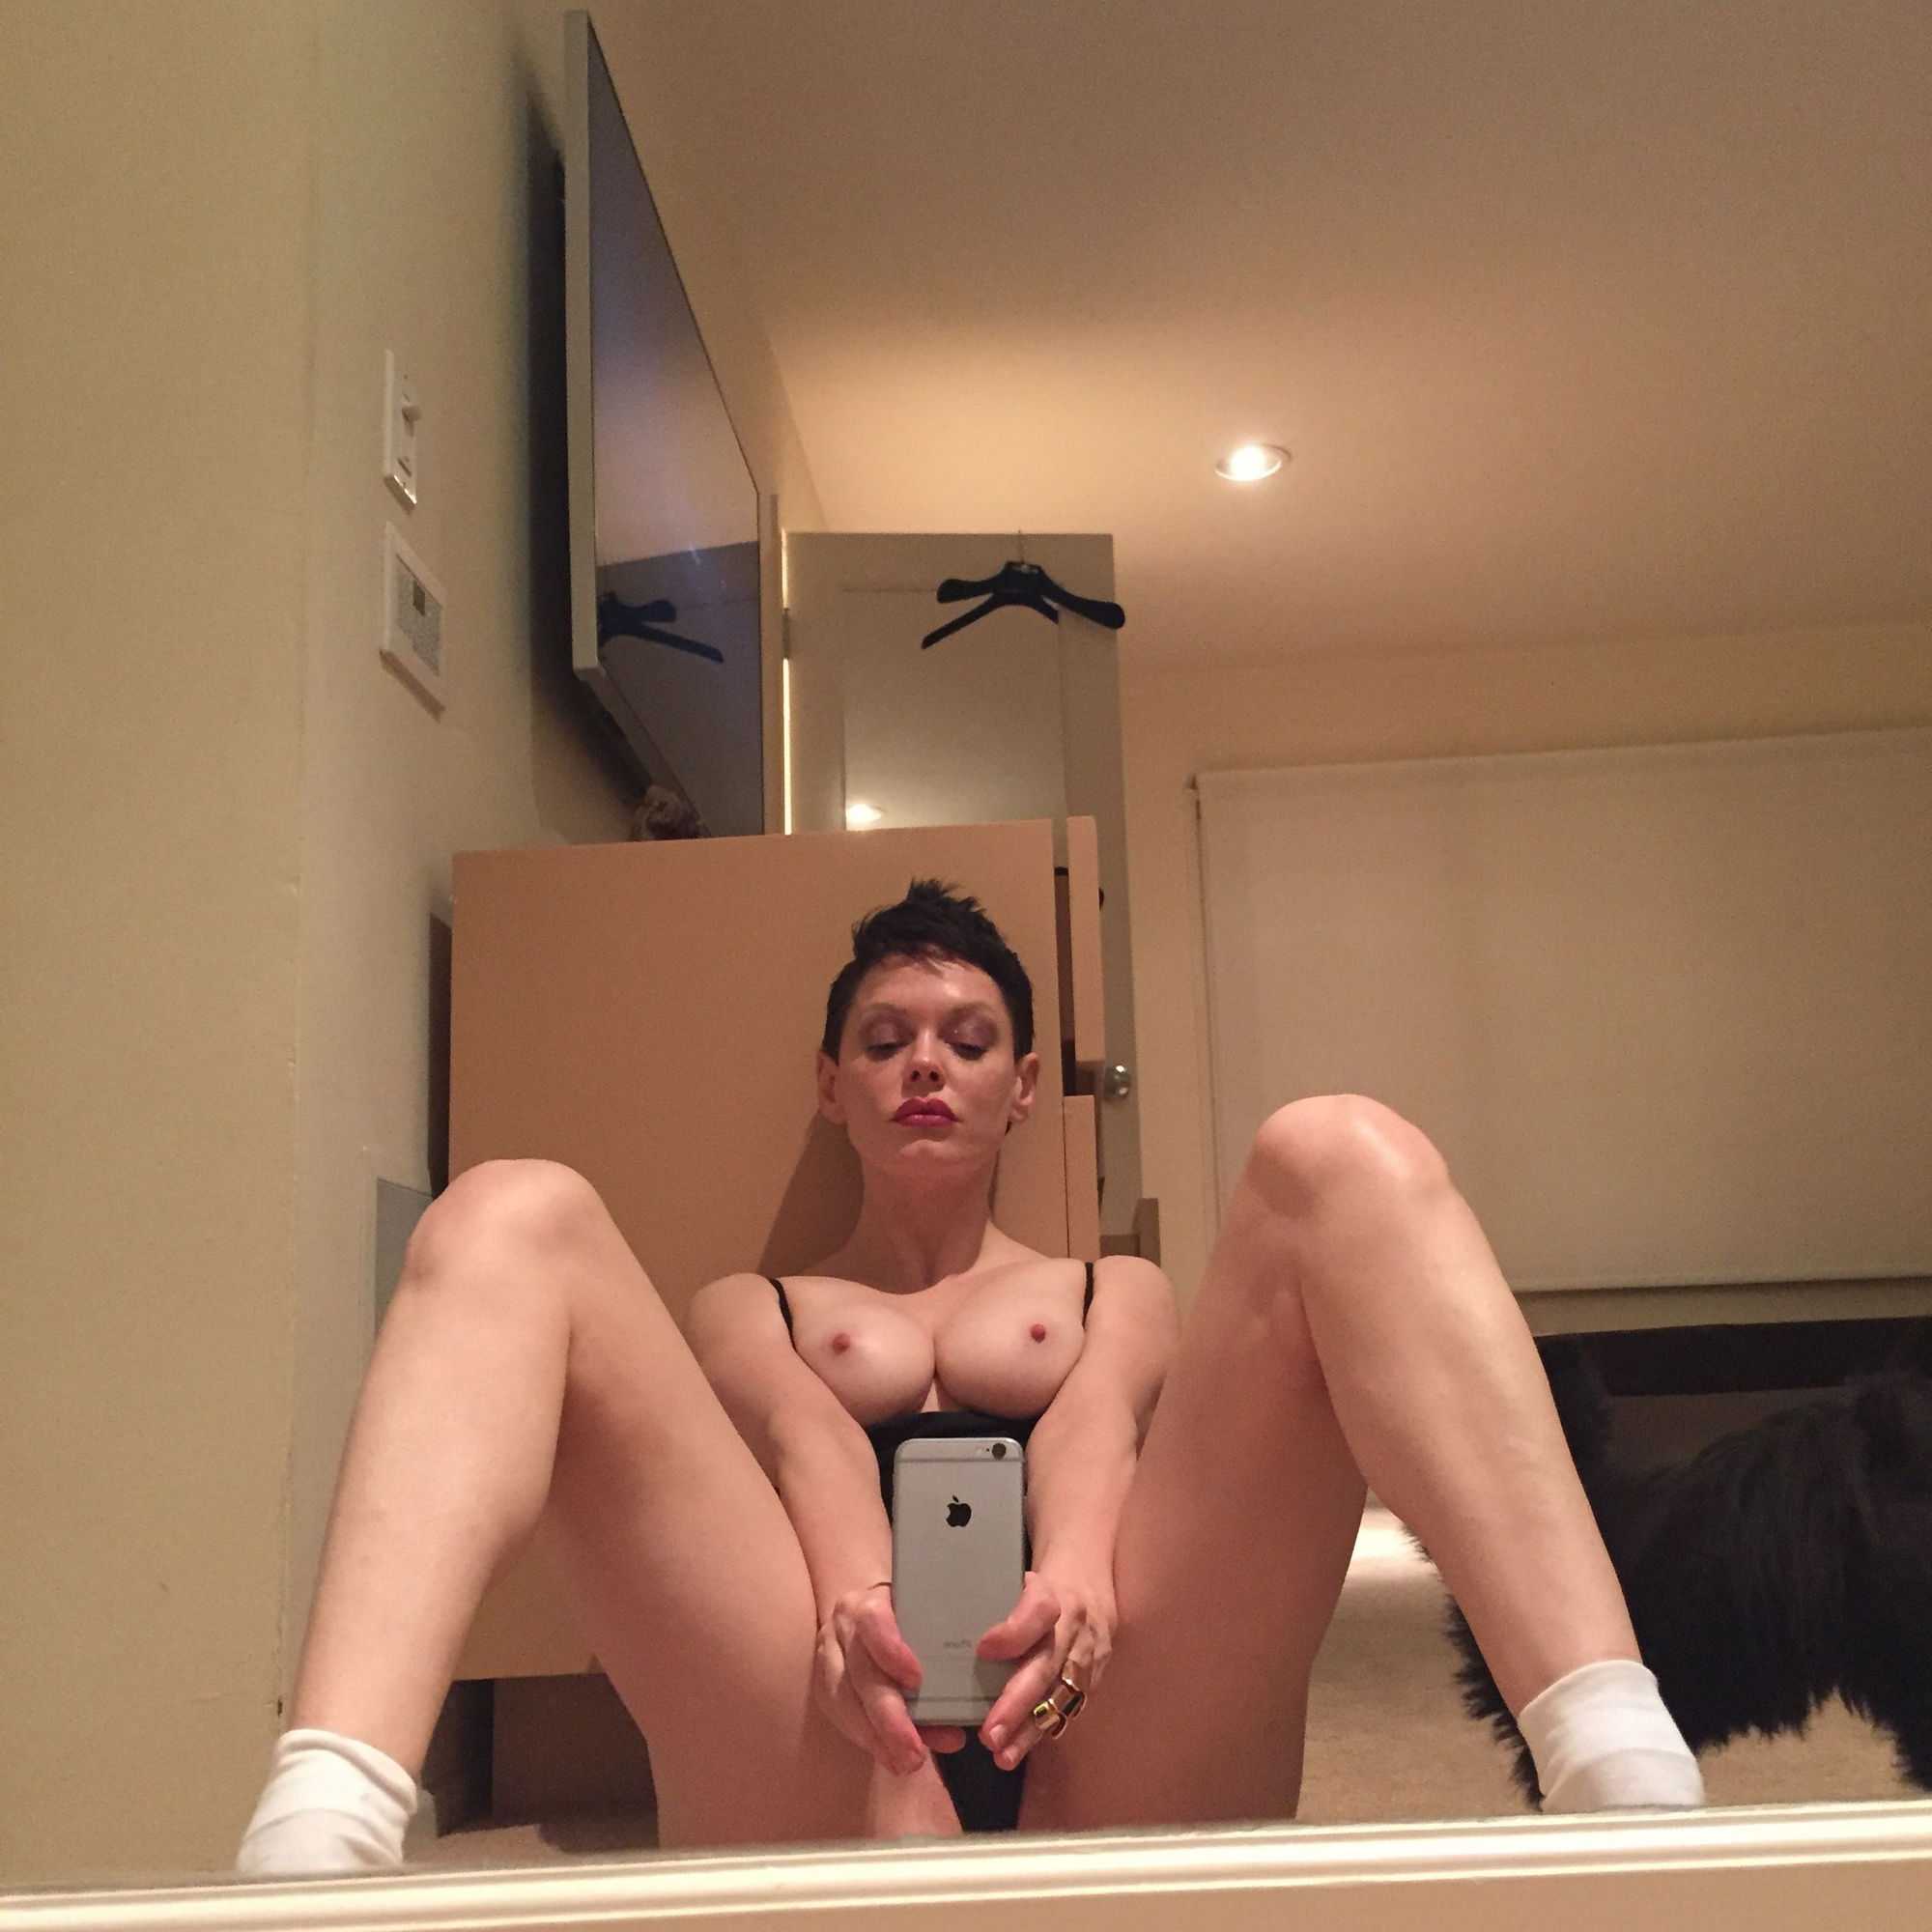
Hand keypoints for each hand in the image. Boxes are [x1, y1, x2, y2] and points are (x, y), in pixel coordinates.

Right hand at [814, 1583, 966, 1775]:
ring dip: (875, 1738)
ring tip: (903, 1764)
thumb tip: (958, 1726)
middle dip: (888, 1717)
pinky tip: (887, 1757)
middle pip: (860, 1673)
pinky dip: (866, 1739)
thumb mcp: (922, 1620)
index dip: (891, 1650)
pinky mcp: (822, 1684)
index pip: (873, 1621)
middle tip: (914, 1752)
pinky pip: (840, 1716)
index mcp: (867, 1602)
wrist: (863, 1611)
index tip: (917, 1680)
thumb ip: (938, 1658)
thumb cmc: (905, 1615)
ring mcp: (828, 1656)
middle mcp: (842, 1627)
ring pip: (844, 1700)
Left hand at [974, 1567, 1114, 1770]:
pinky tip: (1018, 1748)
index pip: (1040, 1610)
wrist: (1090, 1582)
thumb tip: (944, 1627)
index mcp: (1056, 1592)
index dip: (1014, 1632)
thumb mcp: (1018, 1574)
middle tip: (989, 1734)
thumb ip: (993, 1598)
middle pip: (1047, 1666)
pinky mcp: (1093, 1679)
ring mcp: (1088, 1656)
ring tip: (1002, 1754)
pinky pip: (1068, 1709)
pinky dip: (1042, 1731)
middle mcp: (1075, 1627)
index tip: (983, 1650)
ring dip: (1029, 1730)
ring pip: (1060, 1697)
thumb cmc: (1040, 1580)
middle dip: (1017, 1703)